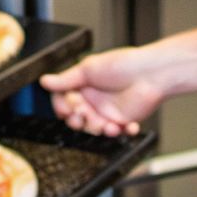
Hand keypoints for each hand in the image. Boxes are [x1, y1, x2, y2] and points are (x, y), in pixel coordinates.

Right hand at [39, 47, 163, 136]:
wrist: (152, 73)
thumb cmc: (124, 64)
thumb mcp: (88, 68)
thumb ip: (66, 79)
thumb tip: (45, 81)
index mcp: (83, 86)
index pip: (64, 101)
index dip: (64, 107)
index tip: (68, 108)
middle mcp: (94, 100)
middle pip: (76, 118)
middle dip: (80, 119)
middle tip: (86, 114)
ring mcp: (107, 112)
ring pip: (93, 128)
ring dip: (98, 127)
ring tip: (106, 123)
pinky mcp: (123, 121)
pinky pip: (116, 132)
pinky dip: (121, 131)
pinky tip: (126, 125)